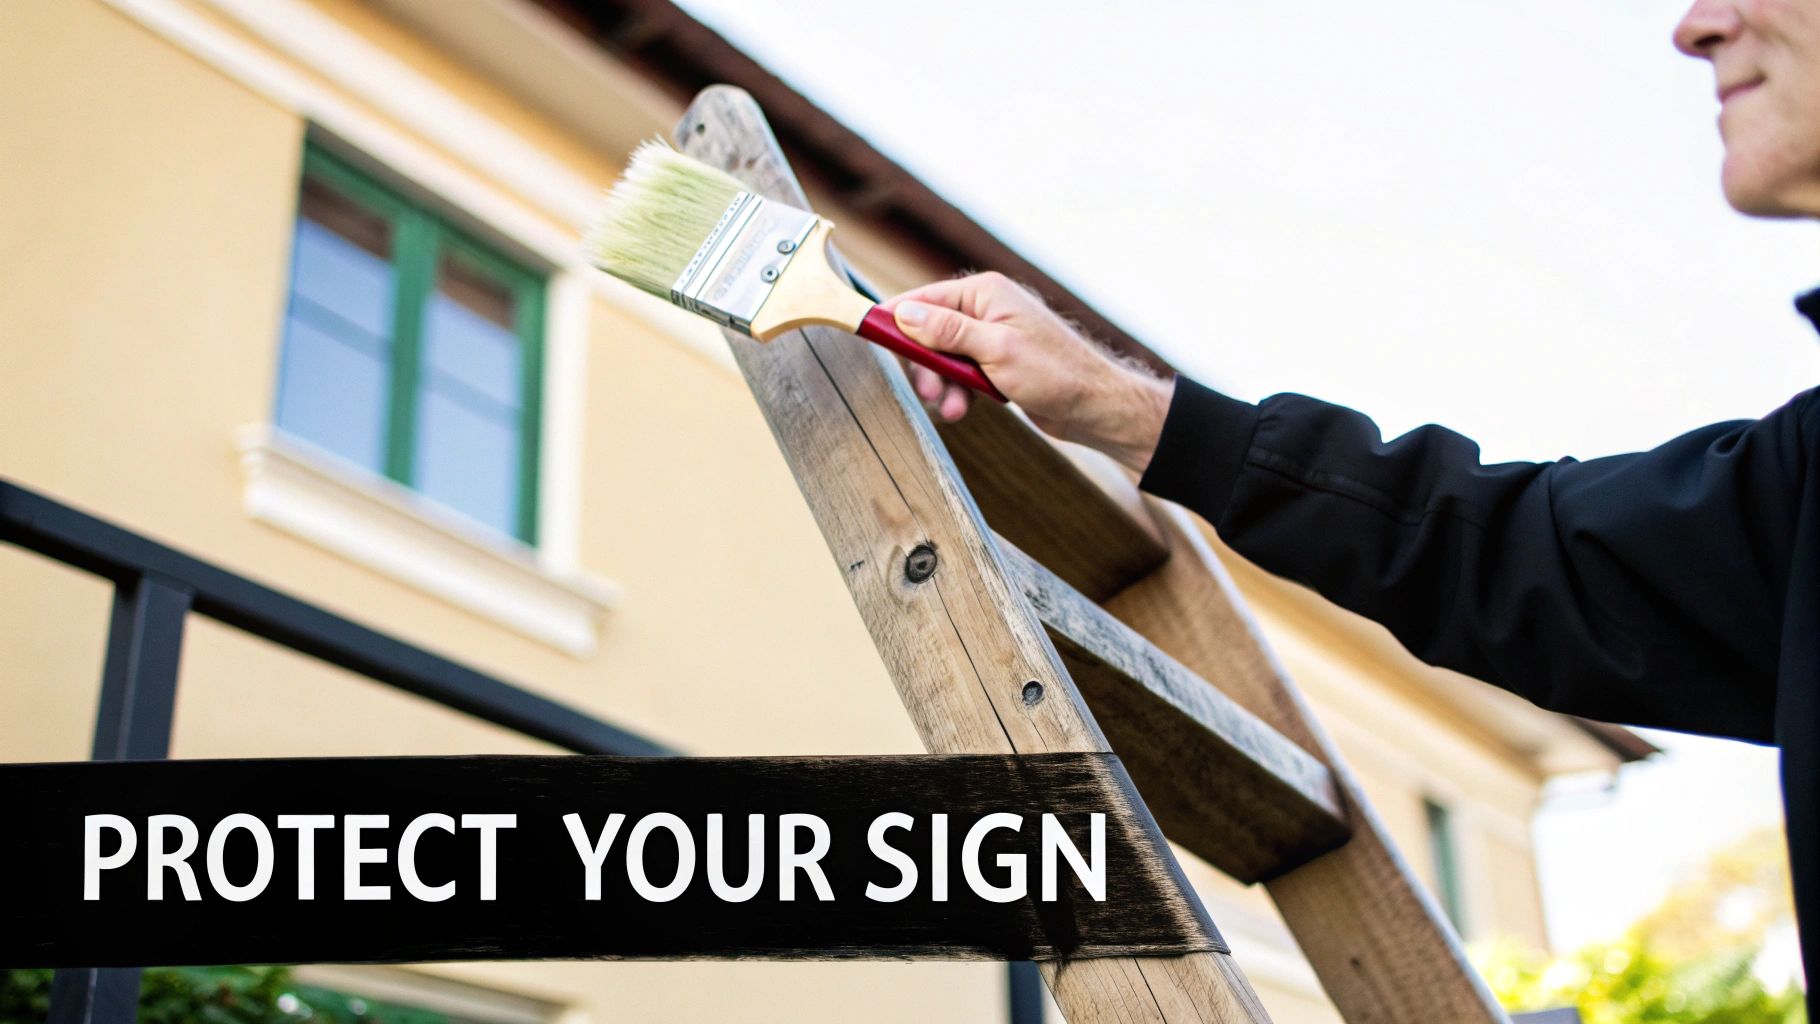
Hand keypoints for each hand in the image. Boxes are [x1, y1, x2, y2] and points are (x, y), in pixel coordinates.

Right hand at [883, 272, 1175, 472]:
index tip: (870, 336)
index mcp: (985, 293)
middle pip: (928, 332)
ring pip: (942, 358)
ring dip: (942, 385)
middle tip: (928, 392)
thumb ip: (947, 331)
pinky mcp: (996, 363)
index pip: (924, 298)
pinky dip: (958, 392)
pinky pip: (960, 374)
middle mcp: (986, 309)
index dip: (895, 320)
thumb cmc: (1055, 372)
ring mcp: (991, 337)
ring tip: (953, 409)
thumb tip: (903, 314)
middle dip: (924, 365)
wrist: (1095, 406)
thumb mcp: (995, 349)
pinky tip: (964, 409)